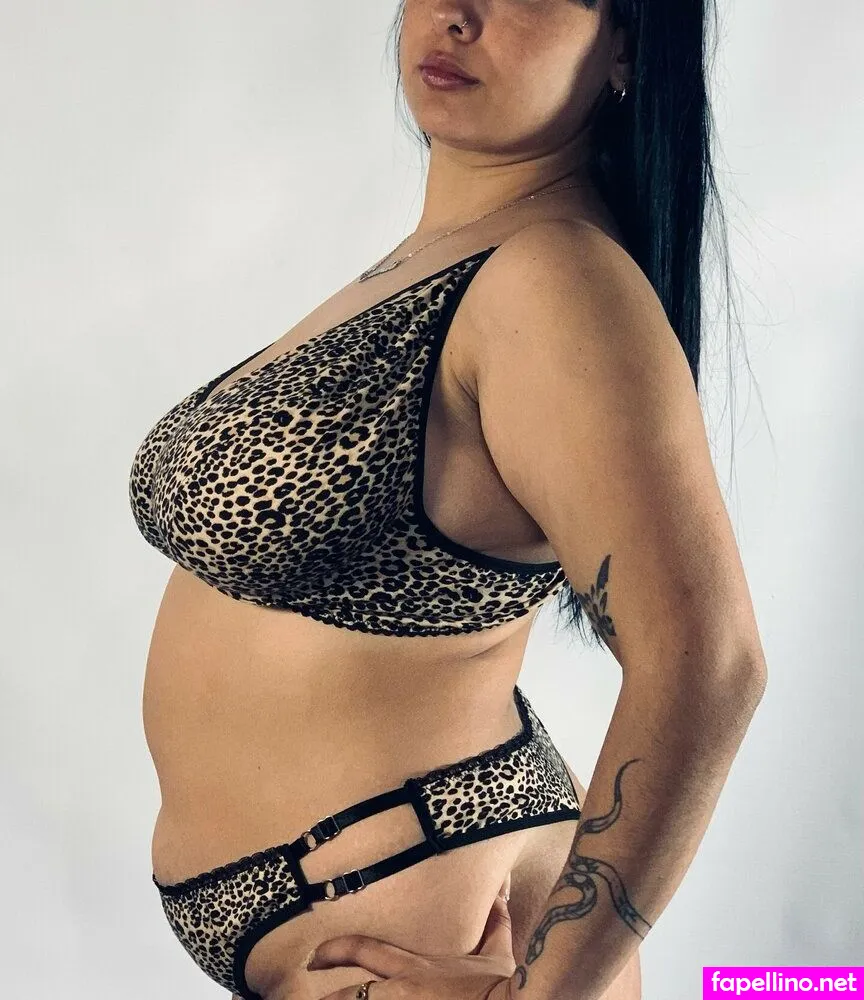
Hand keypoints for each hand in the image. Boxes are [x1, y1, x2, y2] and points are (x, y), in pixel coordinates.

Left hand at [309, 875, 515, 999]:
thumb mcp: (496, 951)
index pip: (365, 952)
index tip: (314, 956)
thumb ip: (494, 924)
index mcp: (416, 968)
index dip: (335, 951)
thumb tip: (501, 896)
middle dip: (324, 996)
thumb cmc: (501, 985)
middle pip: (350, 994)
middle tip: (299, 998)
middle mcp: (403, 990)